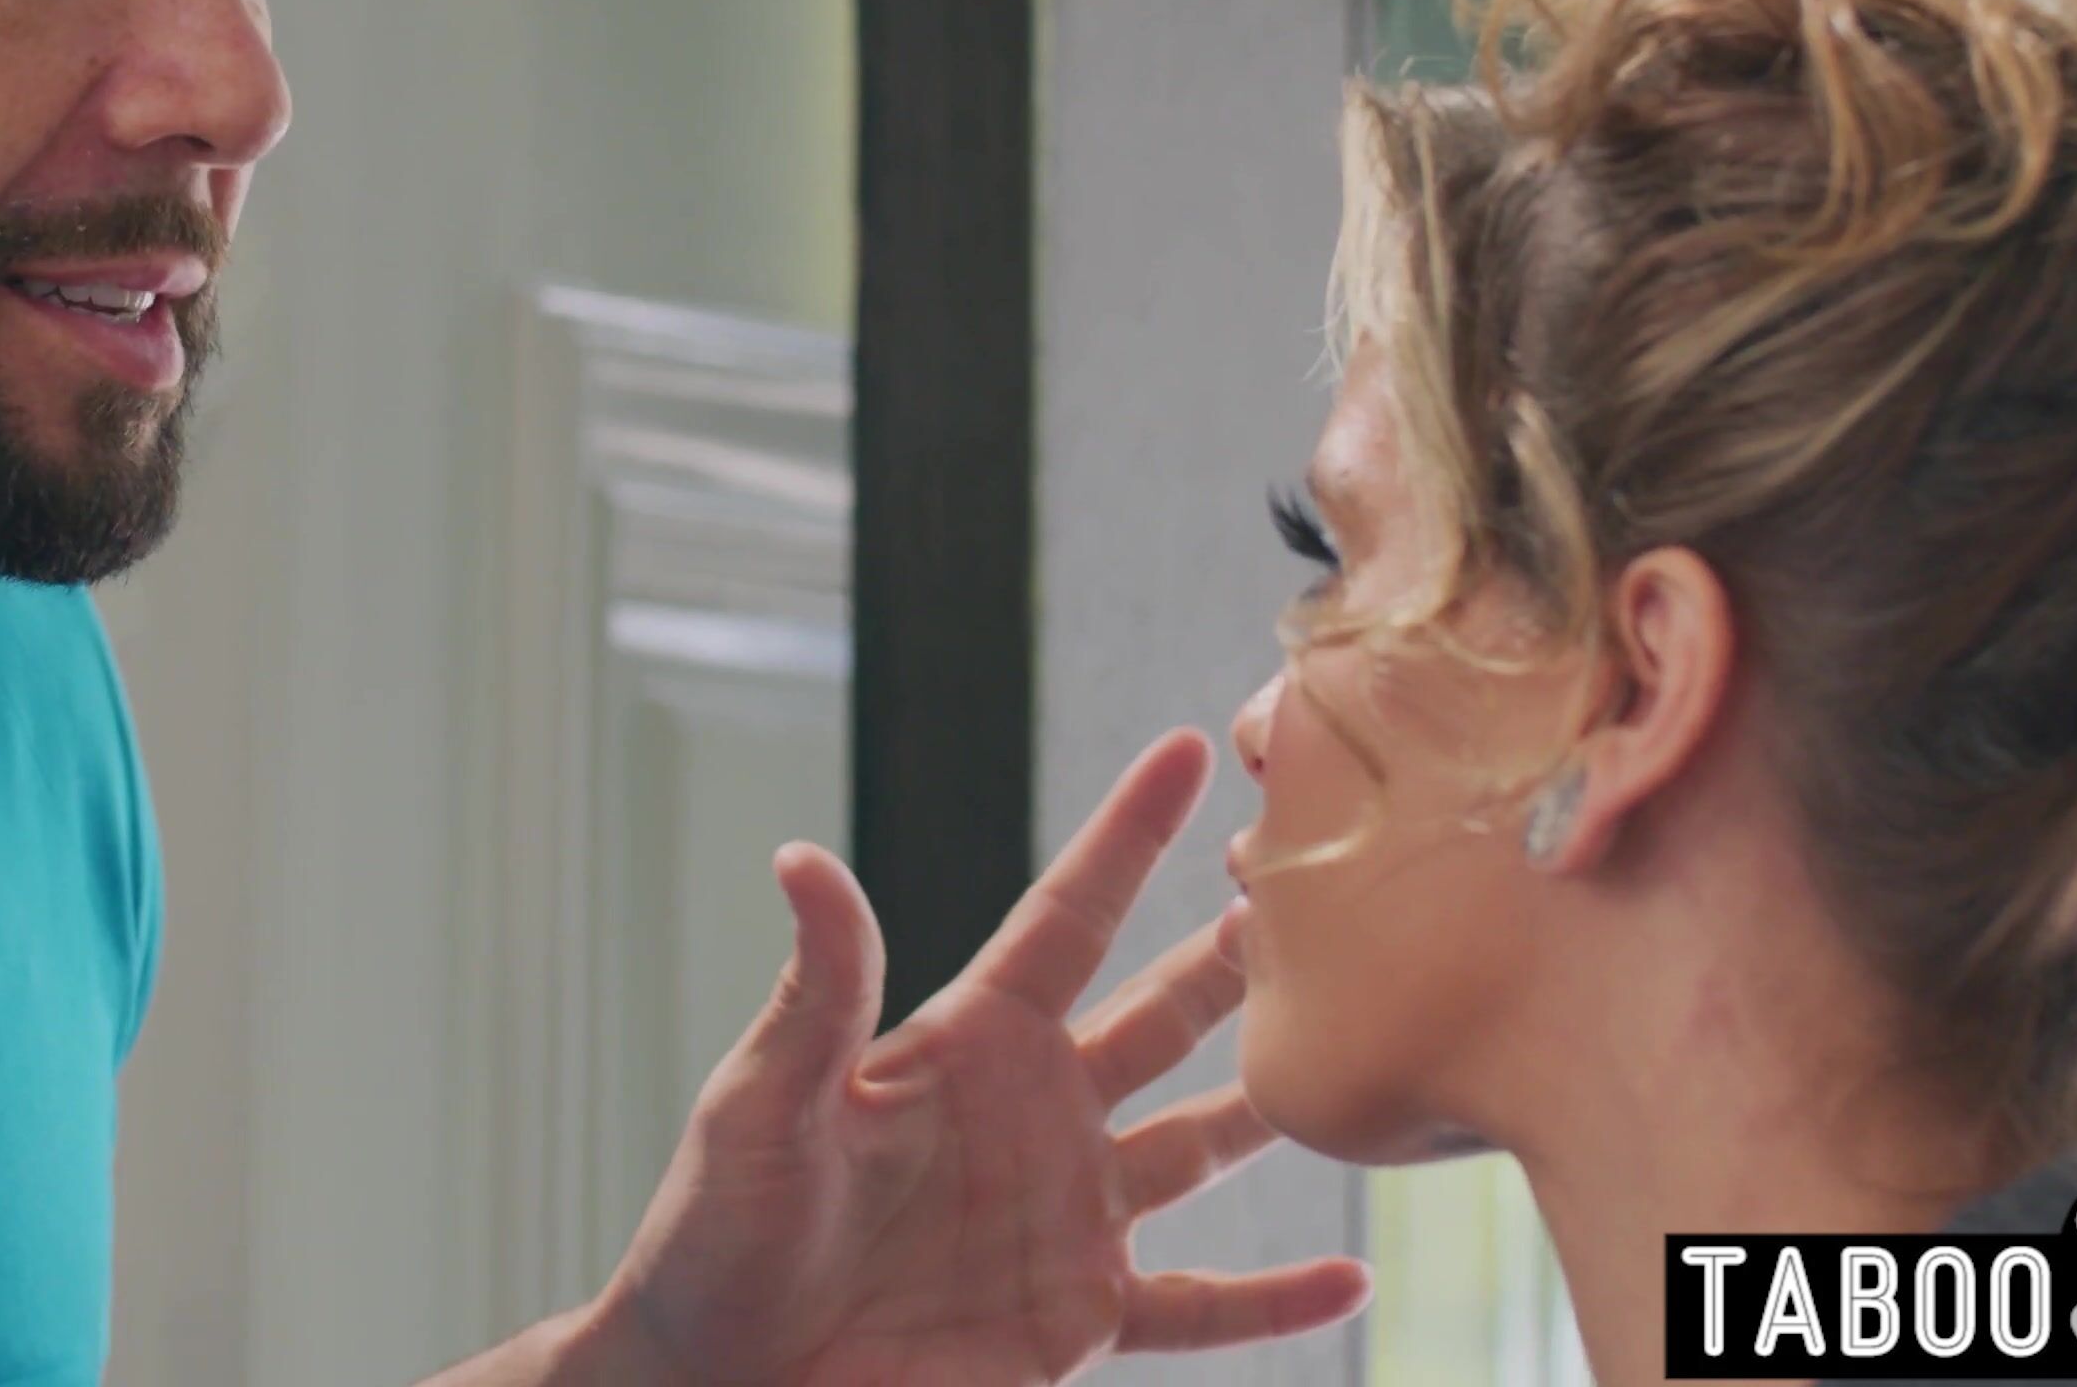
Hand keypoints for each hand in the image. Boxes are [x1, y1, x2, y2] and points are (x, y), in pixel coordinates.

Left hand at [582, 729, 1366, 1385]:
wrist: (723, 1372)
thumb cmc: (718, 1229)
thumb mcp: (763, 1099)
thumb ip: (817, 990)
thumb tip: (802, 858)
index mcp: (966, 1043)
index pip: (1067, 919)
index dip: (1125, 836)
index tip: (1185, 751)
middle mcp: (1034, 1114)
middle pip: (1161, 1015)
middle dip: (1234, 956)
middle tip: (1318, 890)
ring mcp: (1066, 1213)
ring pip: (1200, 1142)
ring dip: (1271, 1100)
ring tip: (1358, 1052)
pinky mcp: (1078, 1315)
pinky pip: (1200, 1306)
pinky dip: (1276, 1299)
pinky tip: (1353, 1281)